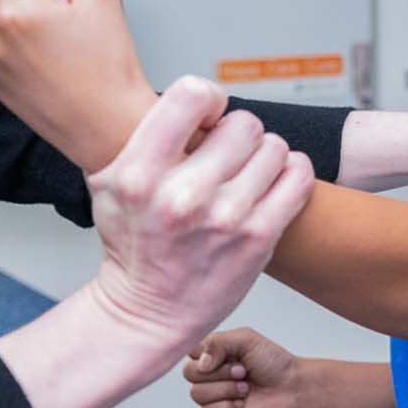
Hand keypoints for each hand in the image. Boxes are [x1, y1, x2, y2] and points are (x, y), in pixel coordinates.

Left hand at [0, 0, 158, 172]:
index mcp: (11, 11)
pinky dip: (27, 51)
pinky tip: (51, 70)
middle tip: (72, 38)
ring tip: (63, 55)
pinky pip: (7, 45)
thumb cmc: (108, 70)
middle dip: (43, 4)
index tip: (76, 15)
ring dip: (33, 26)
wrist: (108, 128)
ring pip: (11, 16)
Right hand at [81, 77, 316, 358]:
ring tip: (246, 173)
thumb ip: (143, 135)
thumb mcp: (109, 181)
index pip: (192, 95)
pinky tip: (271, 182)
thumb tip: (190, 96)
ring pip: (274, 147)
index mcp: (138, 173)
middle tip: (226, 155)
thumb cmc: (131, 242)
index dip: (206, 99)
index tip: (206, 118)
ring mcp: (224, 218)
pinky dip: (291, 172)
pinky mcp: (258, 239)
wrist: (146, 312)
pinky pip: (298, 176)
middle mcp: (181, 195)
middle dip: (237, 134)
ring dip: (263, 156)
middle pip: (243, 122)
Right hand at [184, 328, 307, 407]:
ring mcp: (214, 397)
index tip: (230, 354)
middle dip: (219, 373)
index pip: (188, 353)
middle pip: (189, 374)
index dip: (205, 355)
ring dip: (225, 390)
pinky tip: (242, 404)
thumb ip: (217, 343)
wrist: (293, 388)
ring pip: (196, 394)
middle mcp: (210, 376)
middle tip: (242, 372)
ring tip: (246, 388)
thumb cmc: (273, 362)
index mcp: (212, 355)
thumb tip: (200, 364)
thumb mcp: (245, 339)